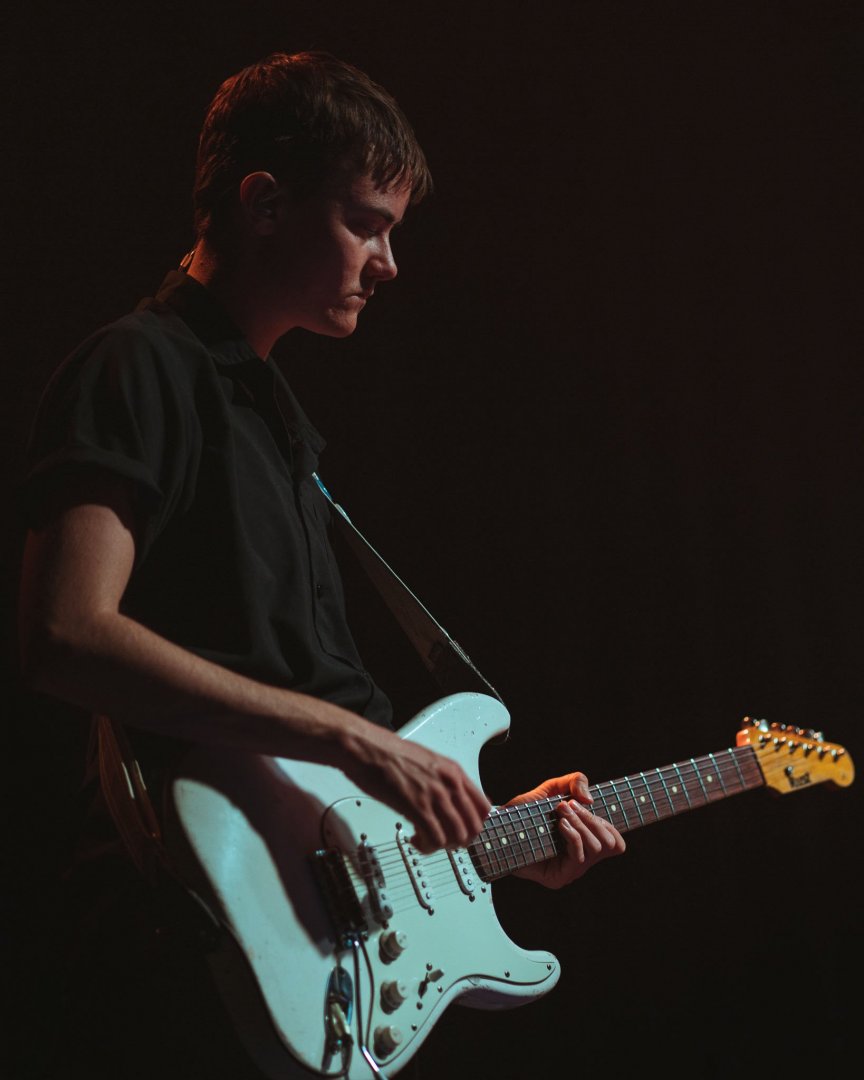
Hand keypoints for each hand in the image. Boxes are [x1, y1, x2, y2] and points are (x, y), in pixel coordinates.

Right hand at [338, 721, 490, 853]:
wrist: (367, 748)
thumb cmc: (389, 752)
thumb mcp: (427, 762)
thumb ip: (442, 780)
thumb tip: (449, 801)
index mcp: (454, 771)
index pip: (483, 807)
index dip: (475, 825)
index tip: (464, 831)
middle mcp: (449, 783)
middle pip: (473, 826)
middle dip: (461, 840)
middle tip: (446, 841)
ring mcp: (434, 796)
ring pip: (457, 836)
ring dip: (444, 846)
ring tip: (428, 841)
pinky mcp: (417, 807)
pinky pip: (435, 839)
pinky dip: (428, 846)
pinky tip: (416, 840)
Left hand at [504, 772, 624, 888]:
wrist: (500, 825)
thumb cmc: (526, 811)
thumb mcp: (553, 788)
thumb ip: (576, 782)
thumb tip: (590, 800)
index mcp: (585, 843)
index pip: (616, 843)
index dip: (608, 824)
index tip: (588, 806)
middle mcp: (581, 859)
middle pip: (610, 844)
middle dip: (592, 819)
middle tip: (568, 806)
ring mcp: (571, 871)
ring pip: (596, 848)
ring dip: (580, 824)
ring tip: (561, 813)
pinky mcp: (558, 878)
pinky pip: (579, 856)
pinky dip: (573, 835)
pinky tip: (560, 825)